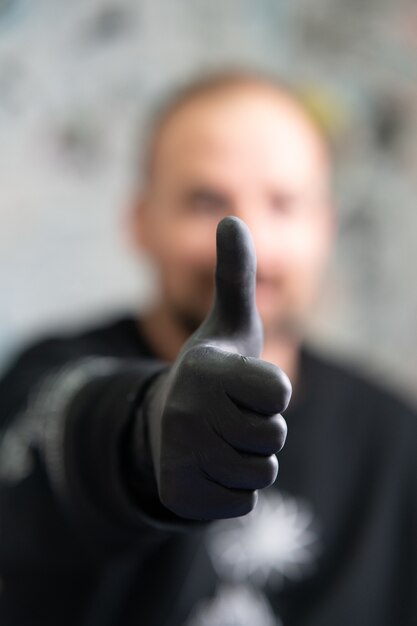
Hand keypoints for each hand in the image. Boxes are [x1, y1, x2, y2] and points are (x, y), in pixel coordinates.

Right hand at [144, 216, 290, 520]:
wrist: (164, 424)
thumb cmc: (213, 373)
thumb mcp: (229, 324)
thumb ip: (235, 275)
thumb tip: (232, 217)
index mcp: (206, 369)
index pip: (278, 391)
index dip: (272, 390)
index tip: (249, 383)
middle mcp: (187, 411)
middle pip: (273, 436)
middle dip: (263, 427)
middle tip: (233, 414)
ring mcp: (181, 456)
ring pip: (259, 471)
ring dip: (250, 457)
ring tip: (221, 439)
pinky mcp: (182, 496)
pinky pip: (243, 502)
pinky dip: (235, 488)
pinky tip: (210, 467)